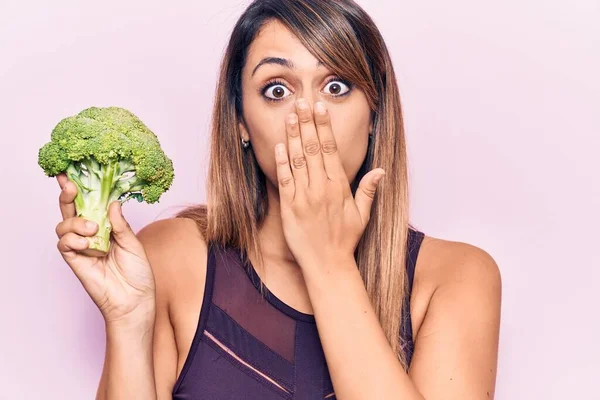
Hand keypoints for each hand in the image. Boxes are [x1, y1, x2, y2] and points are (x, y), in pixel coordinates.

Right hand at [55, 173, 155, 326]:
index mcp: (107, 227)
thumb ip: (120, 225)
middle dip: (67, 195)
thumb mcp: (133, 244)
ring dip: (75, 222)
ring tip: (93, 230)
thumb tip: (112, 203)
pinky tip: (87, 243)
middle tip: (69, 185)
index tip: (75, 173)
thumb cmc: (138, 273)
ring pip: (64, 225)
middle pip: (72, 210)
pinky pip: (64, 244)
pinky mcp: (75, 260)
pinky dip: (72, 239)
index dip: (83, 189)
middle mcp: (92, 235)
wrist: (135, 300)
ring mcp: (82, 247)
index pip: (91, 204)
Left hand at [274, 99, 384, 268]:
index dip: (323, 126)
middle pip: (312, 148)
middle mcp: (321, 188)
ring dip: (293, 136)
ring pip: (297, 159)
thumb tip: (380, 171)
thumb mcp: (362, 215)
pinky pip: (285, 179)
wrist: (327, 264)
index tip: (319, 108)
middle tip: (301, 102)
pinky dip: (282, 161)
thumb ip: (368, 191)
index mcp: (339, 186)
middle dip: (306, 123)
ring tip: (290, 115)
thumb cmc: (345, 240)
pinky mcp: (289, 207)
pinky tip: (279, 145)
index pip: (330, 149)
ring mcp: (304, 197)